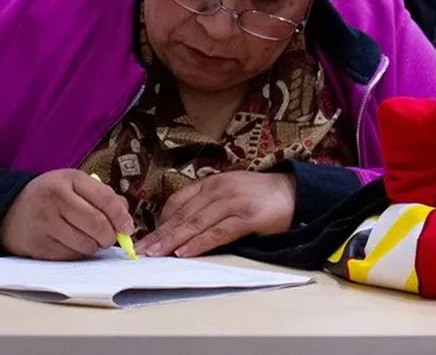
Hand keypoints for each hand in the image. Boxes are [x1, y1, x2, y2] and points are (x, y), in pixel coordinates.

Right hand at [0, 169, 133, 259]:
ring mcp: (44, 224)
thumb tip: (125, 220)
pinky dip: (78, 253)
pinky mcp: (37, 246)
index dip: (122, 217)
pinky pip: (70, 256)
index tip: (128, 228)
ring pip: (85, 244)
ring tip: (90, 239)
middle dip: (110, 236)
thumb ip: (102, 196)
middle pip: (97, 224)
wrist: (9, 209)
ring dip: (95, 246)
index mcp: (68, 180)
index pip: (105, 199)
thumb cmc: (51, 195)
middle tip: (110, 237)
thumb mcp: (75, 184)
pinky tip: (73, 244)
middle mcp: (55, 201)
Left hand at [137, 171, 295, 257]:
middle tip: (140, 250)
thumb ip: (207, 204)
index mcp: (212, 182)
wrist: (294, 191)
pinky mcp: (249, 216)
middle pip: (183, 214)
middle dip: (160, 234)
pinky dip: (200, 242)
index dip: (160, 220)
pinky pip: (219, 232)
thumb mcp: (229, 191)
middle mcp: (220, 189)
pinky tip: (185, 251)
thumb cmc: (260, 195)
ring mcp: (234, 202)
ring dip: (173, 240)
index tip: (146, 237)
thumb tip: (180, 227)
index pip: (178, 201)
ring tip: (155, 254)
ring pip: (196, 223)